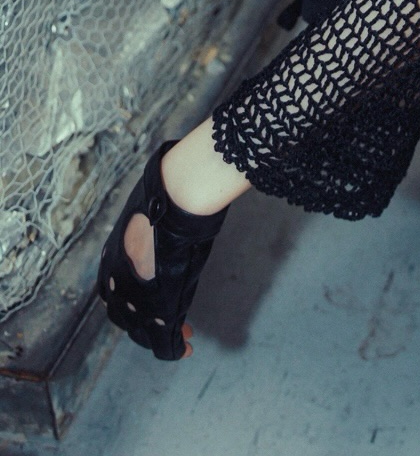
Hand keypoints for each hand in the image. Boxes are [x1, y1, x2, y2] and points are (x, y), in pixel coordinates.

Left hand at [97, 141, 228, 361]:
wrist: (179, 194)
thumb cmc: (171, 196)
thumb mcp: (156, 217)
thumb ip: (155, 229)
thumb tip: (169, 206)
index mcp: (112, 259)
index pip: (116, 294)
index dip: (134, 304)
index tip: (154, 305)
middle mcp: (117, 282)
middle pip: (129, 317)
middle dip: (148, 325)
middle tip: (171, 327)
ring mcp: (136, 296)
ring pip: (146, 330)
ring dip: (163, 336)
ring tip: (183, 338)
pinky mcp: (159, 307)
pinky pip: (163, 338)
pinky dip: (174, 347)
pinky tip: (185, 348)